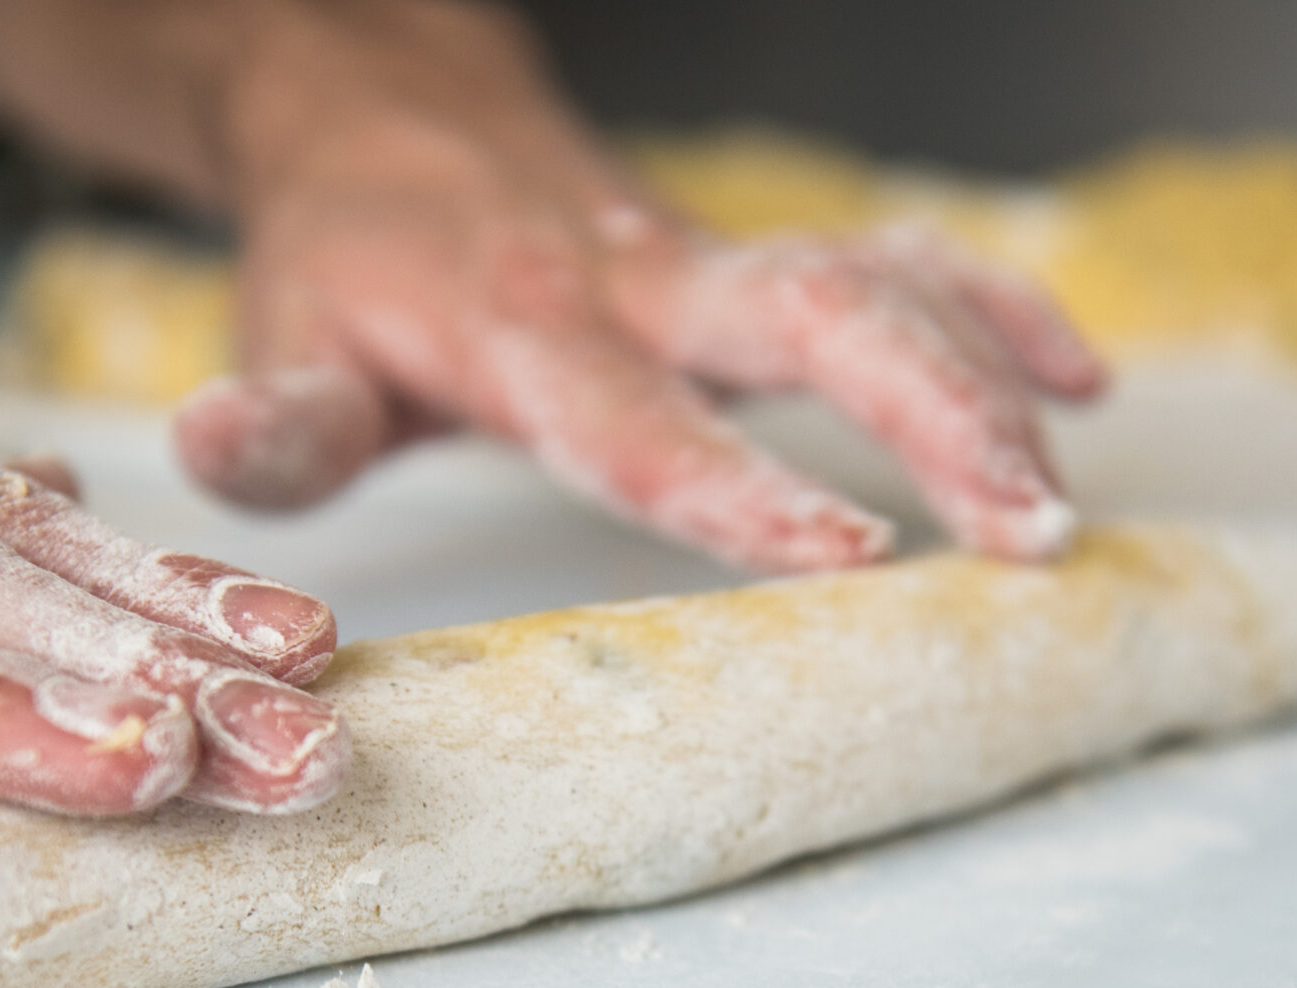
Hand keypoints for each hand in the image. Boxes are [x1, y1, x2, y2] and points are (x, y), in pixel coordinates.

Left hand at [174, 1, 1107, 571]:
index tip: (851, 552)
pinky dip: (991, 310)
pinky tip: (1075, 380)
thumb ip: (280, 417)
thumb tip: (220, 447)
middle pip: (819, 316)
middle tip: (1030, 533)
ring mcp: (707, 263)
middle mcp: (638, 282)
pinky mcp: (749, 261)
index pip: (645, 419)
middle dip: (938, 417)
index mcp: (524, 326)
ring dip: (987, 381)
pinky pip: (895, 260)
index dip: (742, 486)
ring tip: (1061, 498)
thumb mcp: (284, 340)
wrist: (387, 126)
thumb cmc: (343, 264)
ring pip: (880, 283)